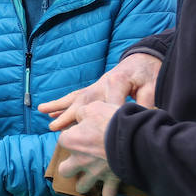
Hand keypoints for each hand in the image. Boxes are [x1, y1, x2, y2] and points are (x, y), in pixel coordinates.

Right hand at [41, 52, 161, 131]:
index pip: (108, 104)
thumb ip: (145, 104)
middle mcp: (102, 82)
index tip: (101, 136)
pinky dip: (62, 104)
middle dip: (68, 116)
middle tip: (54, 128)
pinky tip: (49, 111)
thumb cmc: (148, 74)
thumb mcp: (151, 87)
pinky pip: (75, 96)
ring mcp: (96, 85)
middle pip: (83, 101)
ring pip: (75, 98)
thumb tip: (138, 121)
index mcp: (117, 81)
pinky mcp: (94, 88)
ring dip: (58, 107)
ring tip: (44, 115)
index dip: (106, 120)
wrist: (143, 59)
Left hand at [57, 101, 123, 195]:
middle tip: (80, 161)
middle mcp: (79, 160)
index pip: (63, 140)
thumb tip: (80, 116)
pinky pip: (107, 195)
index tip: (80, 132)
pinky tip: (109, 190)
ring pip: (82, 187)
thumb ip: (82, 113)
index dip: (71, 136)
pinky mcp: (111, 181)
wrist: (132, 135)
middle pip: (65, 170)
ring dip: (85, 183)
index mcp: (71, 141)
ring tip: (92, 178)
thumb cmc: (111, 120)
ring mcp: (94, 173)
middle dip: (70, 168)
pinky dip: (108, 194)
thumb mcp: (93, 107)